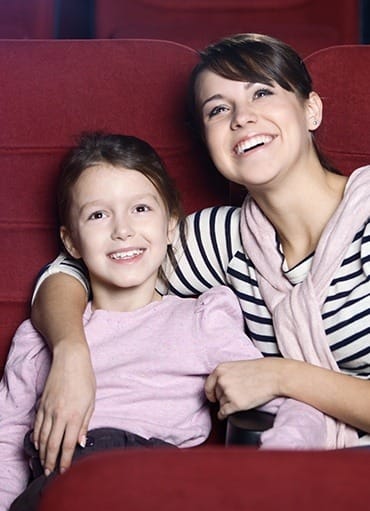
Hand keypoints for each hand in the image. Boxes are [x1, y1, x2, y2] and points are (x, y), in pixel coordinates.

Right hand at [33, 341, 95, 474]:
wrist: (70, 359)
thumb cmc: (85, 378)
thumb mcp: (91, 401)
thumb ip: (85, 423)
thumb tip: (81, 442)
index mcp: (75, 415)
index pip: (68, 445)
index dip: (65, 460)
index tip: (64, 471)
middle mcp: (60, 415)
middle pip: (52, 445)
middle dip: (51, 461)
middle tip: (50, 473)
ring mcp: (48, 409)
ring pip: (43, 437)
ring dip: (42, 452)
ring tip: (44, 463)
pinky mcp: (41, 404)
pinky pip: (37, 425)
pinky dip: (36, 437)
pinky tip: (38, 444)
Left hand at [205, 358, 281, 419]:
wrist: (275, 375)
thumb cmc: (261, 370)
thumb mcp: (238, 366)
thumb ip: (227, 374)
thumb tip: (219, 385)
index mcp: (221, 369)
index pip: (208, 384)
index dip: (210, 393)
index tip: (212, 397)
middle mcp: (221, 381)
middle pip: (216, 395)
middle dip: (223, 397)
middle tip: (234, 396)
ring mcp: (228, 393)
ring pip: (221, 404)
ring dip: (227, 405)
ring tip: (240, 400)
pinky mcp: (235, 404)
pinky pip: (224, 413)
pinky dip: (224, 415)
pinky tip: (226, 416)